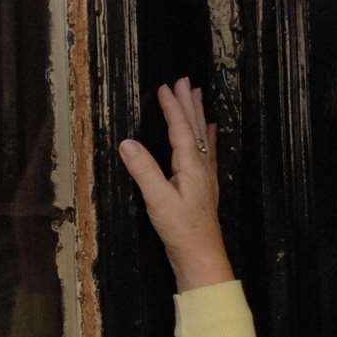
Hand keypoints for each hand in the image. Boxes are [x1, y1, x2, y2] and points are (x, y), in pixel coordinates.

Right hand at [117, 77, 235, 289]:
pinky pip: (207, 152)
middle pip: (195, 127)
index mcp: (190, 165)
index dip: (172, 107)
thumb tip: (127, 143)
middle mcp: (201, 166)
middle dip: (189, 103)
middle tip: (186, 80)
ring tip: (198, 97)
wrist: (201, 256)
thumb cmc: (181, 230)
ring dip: (198, 115)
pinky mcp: (203, 187)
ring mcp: (205, 176)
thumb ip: (144, 170)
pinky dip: (207, 137)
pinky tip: (210, 133)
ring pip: (202, 137)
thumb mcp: (157, 199)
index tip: (166, 86)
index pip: (180, 128)